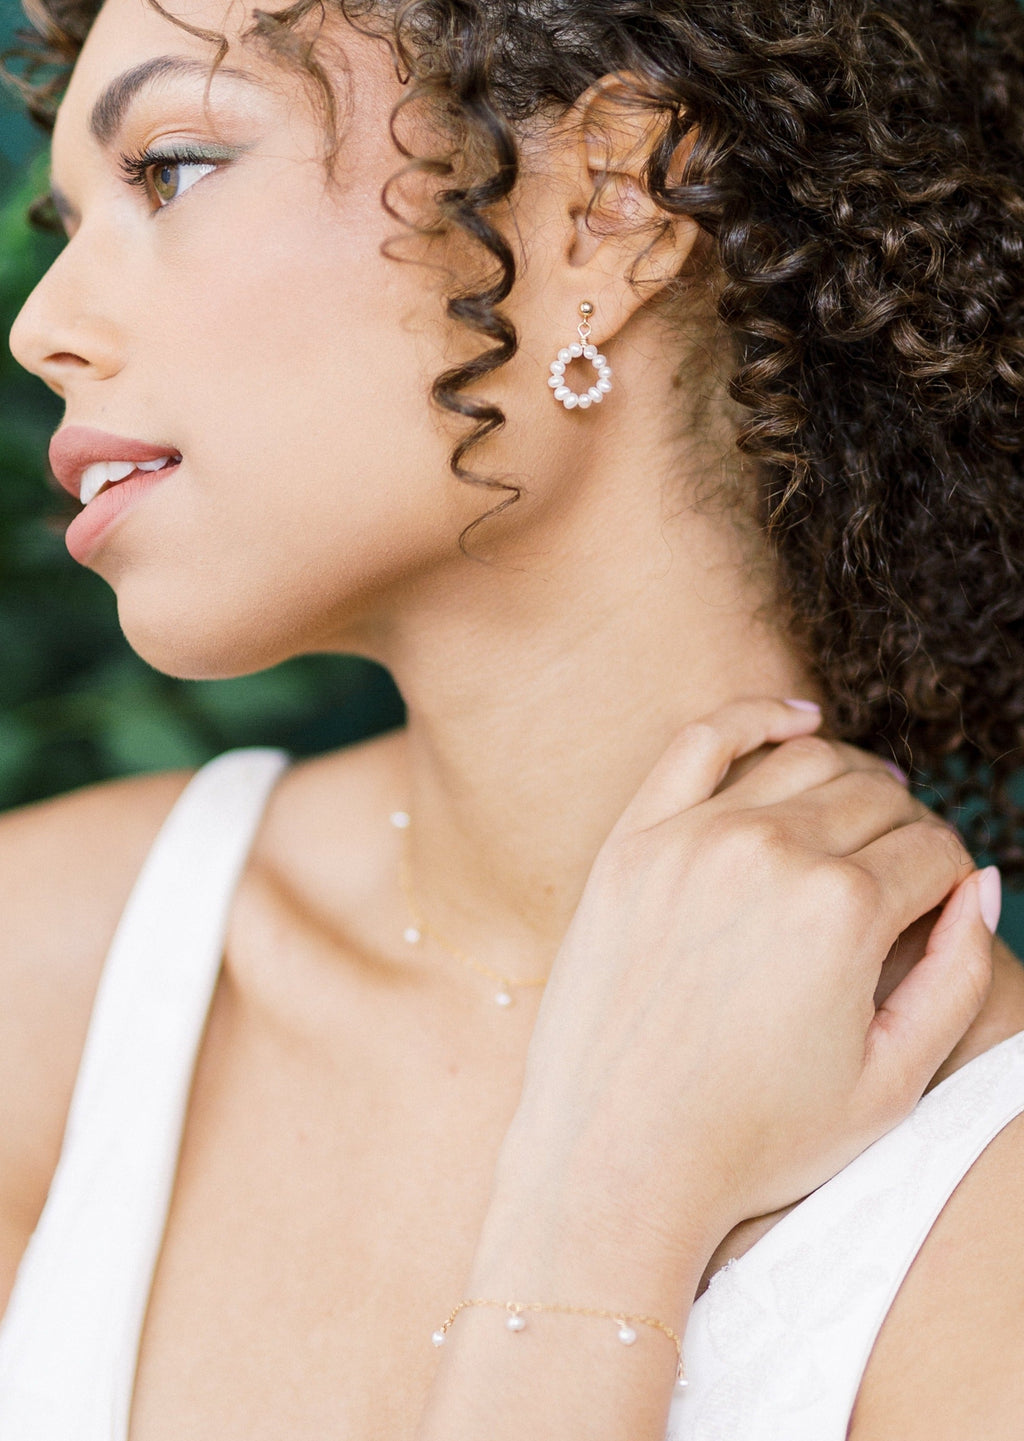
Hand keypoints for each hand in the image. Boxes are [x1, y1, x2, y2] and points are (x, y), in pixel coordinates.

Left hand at [499, 696, 995, 1272]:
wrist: (616, 1159)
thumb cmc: (754, 1137)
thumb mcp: (891, 1083)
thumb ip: (955, 976)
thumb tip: (977, 886)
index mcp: (843, 911)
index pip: (930, 850)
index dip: (945, 875)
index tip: (932, 903)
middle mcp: (770, 854)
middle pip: (874, 799)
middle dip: (904, 828)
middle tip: (896, 868)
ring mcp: (693, 837)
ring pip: (803, 763)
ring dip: (849, 776)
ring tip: (862, 806)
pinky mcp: (633, 841)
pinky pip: (701, 741)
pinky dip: (758, 718)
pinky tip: (795, 721)